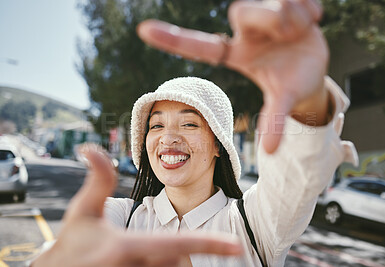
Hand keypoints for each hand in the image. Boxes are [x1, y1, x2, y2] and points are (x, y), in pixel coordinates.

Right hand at [32, 144, 241, 266]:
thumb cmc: (72, 244)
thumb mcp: (83, 211)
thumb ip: (97, 180)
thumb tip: (92, 147)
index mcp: (125, 248)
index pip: (176, 244)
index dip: (209, 244)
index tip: (236, 246)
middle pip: (177, 260)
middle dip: (172, 251)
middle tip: (140, 247)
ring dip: (163, 261)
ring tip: (134, 257)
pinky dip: (159, 266)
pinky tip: (138, 262)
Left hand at [137, 0, 329, 152]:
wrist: (315, 66)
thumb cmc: (292, 83)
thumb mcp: (283, 100)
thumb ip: (274, 121)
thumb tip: (270, 152)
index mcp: (236, 54)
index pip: (198, 46)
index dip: (172, 39)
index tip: (143, 31)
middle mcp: (243, 30)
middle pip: (241, 12)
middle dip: (271, 21)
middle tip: (291, 34)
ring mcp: (261, 12)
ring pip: (269, 1)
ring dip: (293, 17)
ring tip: (301, 32)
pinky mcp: (280, 0)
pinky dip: (308, 6)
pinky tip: (312, 19)